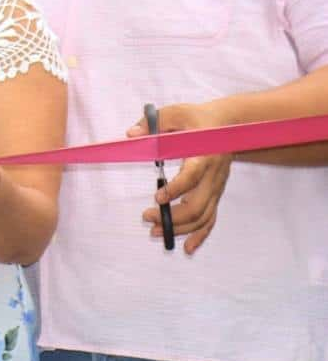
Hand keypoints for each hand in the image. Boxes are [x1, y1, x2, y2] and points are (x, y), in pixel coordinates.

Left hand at [126, 103, 231, 254]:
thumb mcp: (174, 113)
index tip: (157, 197)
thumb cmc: (197, 119)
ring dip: (181, 228)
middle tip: (147, 218)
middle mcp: (214, 174)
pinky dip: (201, 235)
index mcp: (204, 154)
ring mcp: (217, 187)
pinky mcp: (216, 193)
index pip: (193, 176)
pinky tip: (188, 247)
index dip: (177, 189)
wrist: (228, 125)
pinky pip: (211, 218)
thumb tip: (132, 135)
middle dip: (173, 216)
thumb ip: (153, 124)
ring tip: (156, 232)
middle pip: (199, 203)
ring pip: (204, 215)